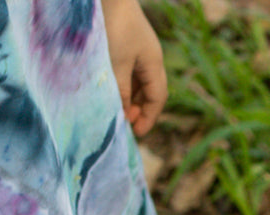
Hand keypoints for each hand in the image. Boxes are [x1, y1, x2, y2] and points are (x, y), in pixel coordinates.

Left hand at [101, 0, 166, 135]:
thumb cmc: (112, 26)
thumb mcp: (116, 64)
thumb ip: (121, 91)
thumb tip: (124, 114)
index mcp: (154, 63)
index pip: (157, 98)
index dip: (149, 118)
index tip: (136, 133)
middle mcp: (150, 57)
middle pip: (150, 90)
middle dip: (139, 109)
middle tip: (124, 122)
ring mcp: (138, 48)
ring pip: (138, 80)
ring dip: (130, 96)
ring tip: (116, 108)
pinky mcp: (125, 40)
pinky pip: (128, 69)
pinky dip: (122, 83)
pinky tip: (111, 88)